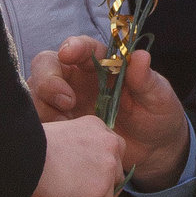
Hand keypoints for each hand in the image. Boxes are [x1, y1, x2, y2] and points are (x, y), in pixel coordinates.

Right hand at [31, 115, 129, 196]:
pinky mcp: (93, 195)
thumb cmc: (27, 146)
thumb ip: (76, 153)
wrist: (18, 154)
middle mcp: (109, 148)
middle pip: (113, 182)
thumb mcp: (61, 140)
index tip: (101, 189)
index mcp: (99, 129)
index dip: (107, 175)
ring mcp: (104, 173)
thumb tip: (75, 179)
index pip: (111, 156)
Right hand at [32, 38, 189, 190]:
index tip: (68, 54)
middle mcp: (78, 78)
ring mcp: (65, 102)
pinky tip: (64, 141)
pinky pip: (40, 122)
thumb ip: (147, 79)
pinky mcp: (61, 126)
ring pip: (37, 93)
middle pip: (47, 66)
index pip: (81, 47)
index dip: (72, 46)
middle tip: (66, 100)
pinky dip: (45, 128)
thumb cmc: (157, 115)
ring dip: (44, 106)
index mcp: (102, 63)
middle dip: (48, 79)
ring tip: (67, 125)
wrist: (155, 150)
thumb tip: (141, 56)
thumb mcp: (158, 97)